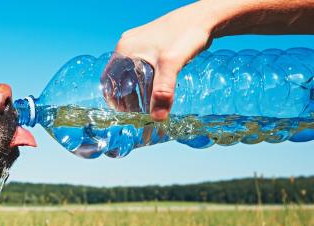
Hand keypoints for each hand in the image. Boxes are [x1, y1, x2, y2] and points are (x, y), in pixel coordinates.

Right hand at [110, 2, 214, 120]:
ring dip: (138, 92)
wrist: (205, 17)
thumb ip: (163, 91)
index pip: (108, 80)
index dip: (114, 99)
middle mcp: (128, 46)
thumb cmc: (186, 34)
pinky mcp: (151, 46)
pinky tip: (158, 91)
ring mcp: (140, 45)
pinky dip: (147, 83)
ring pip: (132, 75)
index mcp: (125, 50)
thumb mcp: (172, 64)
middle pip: (120, 79)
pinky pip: (143, 69)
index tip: (125, 114)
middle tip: (139, 114)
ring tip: (149, 106)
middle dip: (128, 98)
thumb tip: (157, 118)